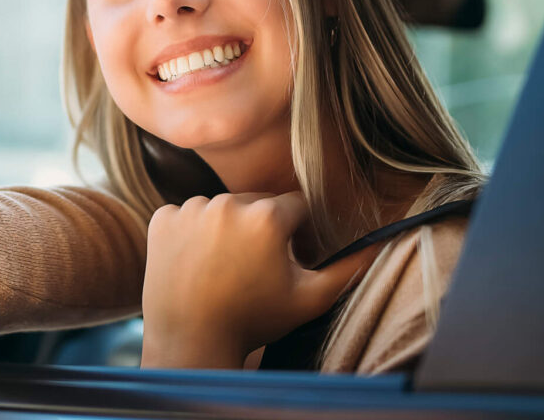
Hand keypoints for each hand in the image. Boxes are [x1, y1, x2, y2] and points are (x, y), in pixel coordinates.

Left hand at [140, 192, 381, 368]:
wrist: (191, 340)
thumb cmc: (254, 321)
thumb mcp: (310, 298)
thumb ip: (348, 268)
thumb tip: (381, 243)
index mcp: (266, 215)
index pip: (296, 207)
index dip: (298, 233)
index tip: (289, 259)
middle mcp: (226, 202)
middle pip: (257, 203)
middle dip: (263, 228)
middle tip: (255, 268)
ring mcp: (190, 208)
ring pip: (221, 208)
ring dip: (228, 228)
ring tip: (225, 267)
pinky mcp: (162, 218)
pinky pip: (187, 215)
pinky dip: (193, 233)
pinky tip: (197, 262)